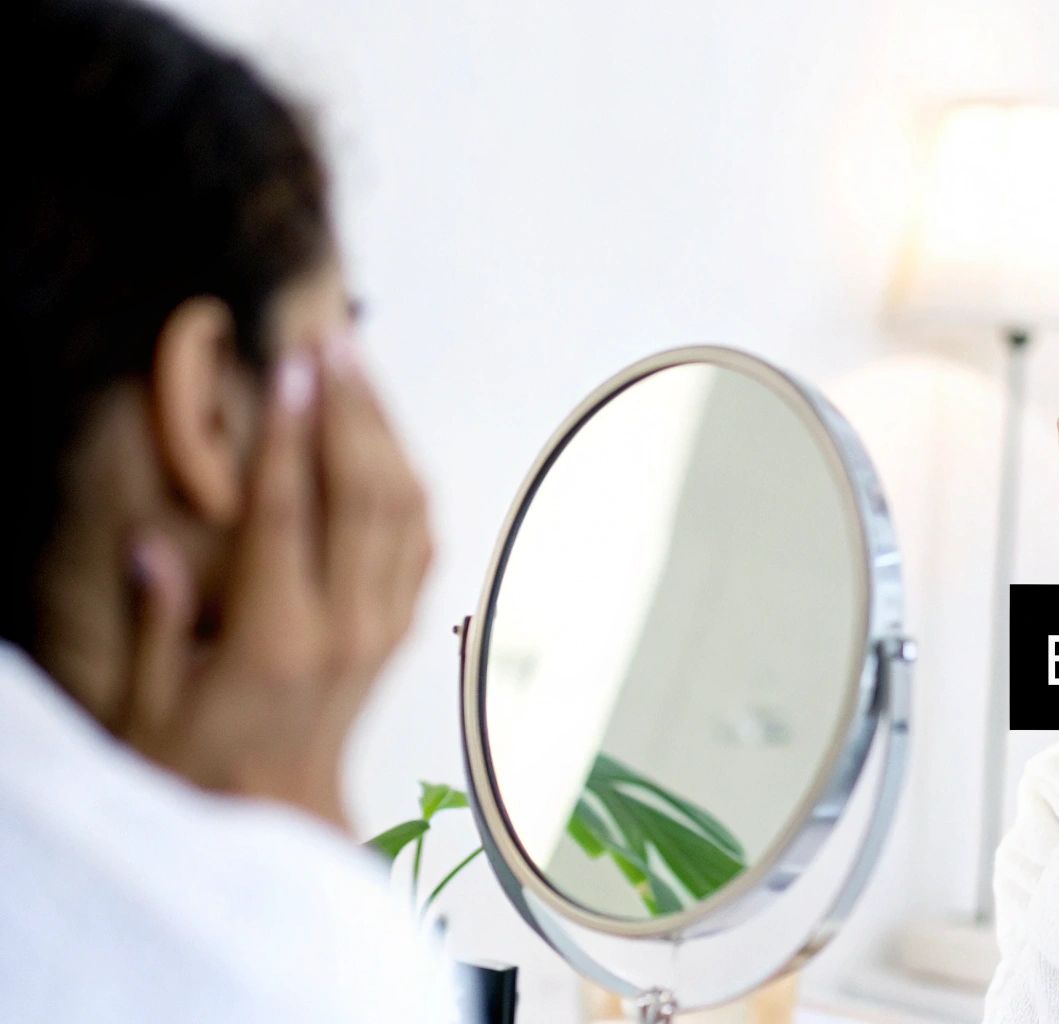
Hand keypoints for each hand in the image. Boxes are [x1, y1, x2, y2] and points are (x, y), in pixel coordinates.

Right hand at [120, 338, 433, 829]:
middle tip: (334, 339)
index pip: (288, 514)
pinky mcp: (397, 633)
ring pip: (403, 510)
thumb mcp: (150, 702)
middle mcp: (345, 627)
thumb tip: (152, 540)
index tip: (291, 365)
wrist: (275, 826)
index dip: (290, 433)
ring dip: (387, 433)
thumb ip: (160, 620)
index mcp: (276, 641)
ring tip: (360, 368)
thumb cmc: (198, 767)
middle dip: (351, 409)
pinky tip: (389, 443)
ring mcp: (381, 629)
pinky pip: (420, 545)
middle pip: (362, 494)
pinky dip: (410, 486)